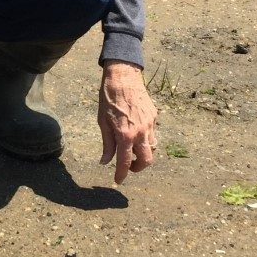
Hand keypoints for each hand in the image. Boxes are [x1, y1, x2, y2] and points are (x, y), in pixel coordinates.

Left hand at [98, 61, 157, 185]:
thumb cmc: (108, 98)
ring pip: (152, 148)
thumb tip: (105, 161)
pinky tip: (135, 132)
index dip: (122, 174)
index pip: (125, 162)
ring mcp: (150, 124)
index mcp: (125, 135)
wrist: (123, 77)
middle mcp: (141, 132)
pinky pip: (152, 133)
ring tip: (131, 149)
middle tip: (128, 166)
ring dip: (143, 153)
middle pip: (147, 161)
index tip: (118, 180)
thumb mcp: (102, 122)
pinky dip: (145, 138)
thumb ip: (107, 144)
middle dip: (138, 168)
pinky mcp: (154, 116)